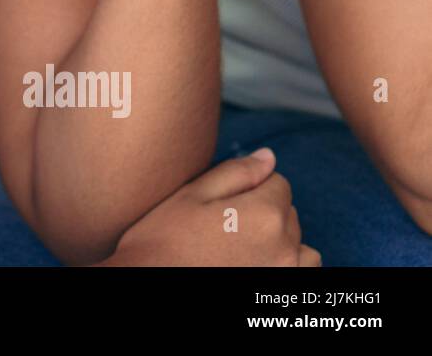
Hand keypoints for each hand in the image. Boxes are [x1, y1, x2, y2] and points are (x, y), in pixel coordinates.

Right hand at [101, 149, 321, 265]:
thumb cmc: (162, 242)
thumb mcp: (190, 196)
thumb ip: (235, 173)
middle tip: (223, 225)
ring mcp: (285, 275)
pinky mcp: (280, 294)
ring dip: (279, 241)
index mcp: (264, 214)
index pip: (278, 182)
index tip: (223, 202)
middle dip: (263, 211)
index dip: (249, 186)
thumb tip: (268, 157)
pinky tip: (255, 265)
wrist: (149, 281)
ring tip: (242, 247)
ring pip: (299, 246)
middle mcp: (284, 247)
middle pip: (288, 213)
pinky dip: (286, 266)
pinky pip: (302, 272)